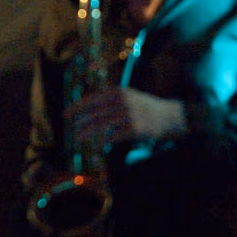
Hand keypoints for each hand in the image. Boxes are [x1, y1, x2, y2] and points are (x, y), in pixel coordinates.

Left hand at [66, 87, 186, 151]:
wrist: (171, 115)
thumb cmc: (145, 107)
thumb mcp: (128, 95)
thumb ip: (109, 99)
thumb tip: (86, 106)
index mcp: (118, 92)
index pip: (91, 100)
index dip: (76, 108)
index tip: (65, 115)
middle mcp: (121, 101)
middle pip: (93, 113)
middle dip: (80, 122)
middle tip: (71, 131)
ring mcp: (128, 115)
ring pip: (100, 125)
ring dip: (87, 133)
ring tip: (78, 138)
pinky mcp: (134, 128)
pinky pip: (113, 136)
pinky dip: (104, 141)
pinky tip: (99, 144)